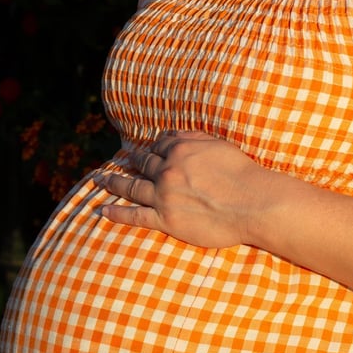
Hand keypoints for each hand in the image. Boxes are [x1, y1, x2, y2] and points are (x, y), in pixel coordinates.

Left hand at [97, 130, 262, 248]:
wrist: (252, 203)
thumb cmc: (242, 173)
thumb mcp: (218, 145)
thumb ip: (193, 137)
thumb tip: (171, 133)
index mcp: (180, 150)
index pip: (159, 144)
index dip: (153, 147)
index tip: (147, 150)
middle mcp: (167, 170)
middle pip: (143, 163)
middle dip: (131, 161)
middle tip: (120, 161)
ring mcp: (163, 196)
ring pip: (132, 186)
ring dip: (113, 182)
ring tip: (100, 180)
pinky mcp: (165, 219)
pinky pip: (135, 215)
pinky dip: (117, 212)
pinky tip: (103, 210)